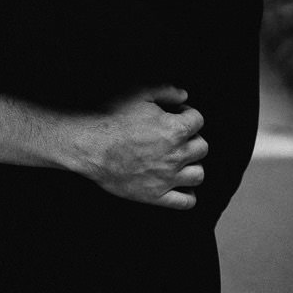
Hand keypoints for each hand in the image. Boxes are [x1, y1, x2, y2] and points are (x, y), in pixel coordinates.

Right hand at [63, 86, 206, 210]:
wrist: (89, 145)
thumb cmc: (111, 117)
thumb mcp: (138, 92)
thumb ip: (165, 90)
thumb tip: (183, 96)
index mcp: (175, 130)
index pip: (198, 121)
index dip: (188, 114)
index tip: (177, 115)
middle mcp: (176, 155)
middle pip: (202, 148)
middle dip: (192, 138)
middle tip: (177, 136)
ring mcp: (167, 178)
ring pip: (198, 175)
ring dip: (192, 165)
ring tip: (179, 159)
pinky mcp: (156, 195)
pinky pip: (186, 202)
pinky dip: (188, 195)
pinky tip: (179, 184)